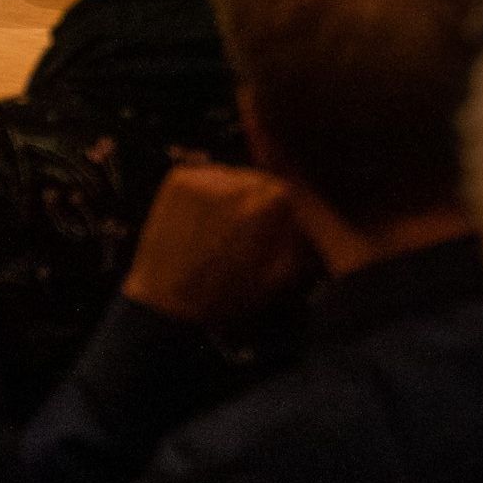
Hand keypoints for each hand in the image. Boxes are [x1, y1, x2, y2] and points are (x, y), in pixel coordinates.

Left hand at [122, 165, 310, 326]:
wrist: (166, 306)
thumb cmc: (226, 295)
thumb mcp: (281, 277)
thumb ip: (305, 242)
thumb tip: (316, 222)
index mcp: (273, 200)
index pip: (286, 191)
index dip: (276, 215)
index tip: (264, 235)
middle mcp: (242, 180)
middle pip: (258, 180)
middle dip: (252, 203)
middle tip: (238, 236)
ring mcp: (207, 176)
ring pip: (230, 177)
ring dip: (227, 196)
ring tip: (214, 230)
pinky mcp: (179, 179)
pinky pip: (202, 176)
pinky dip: (202, 193)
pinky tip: (197, 220)